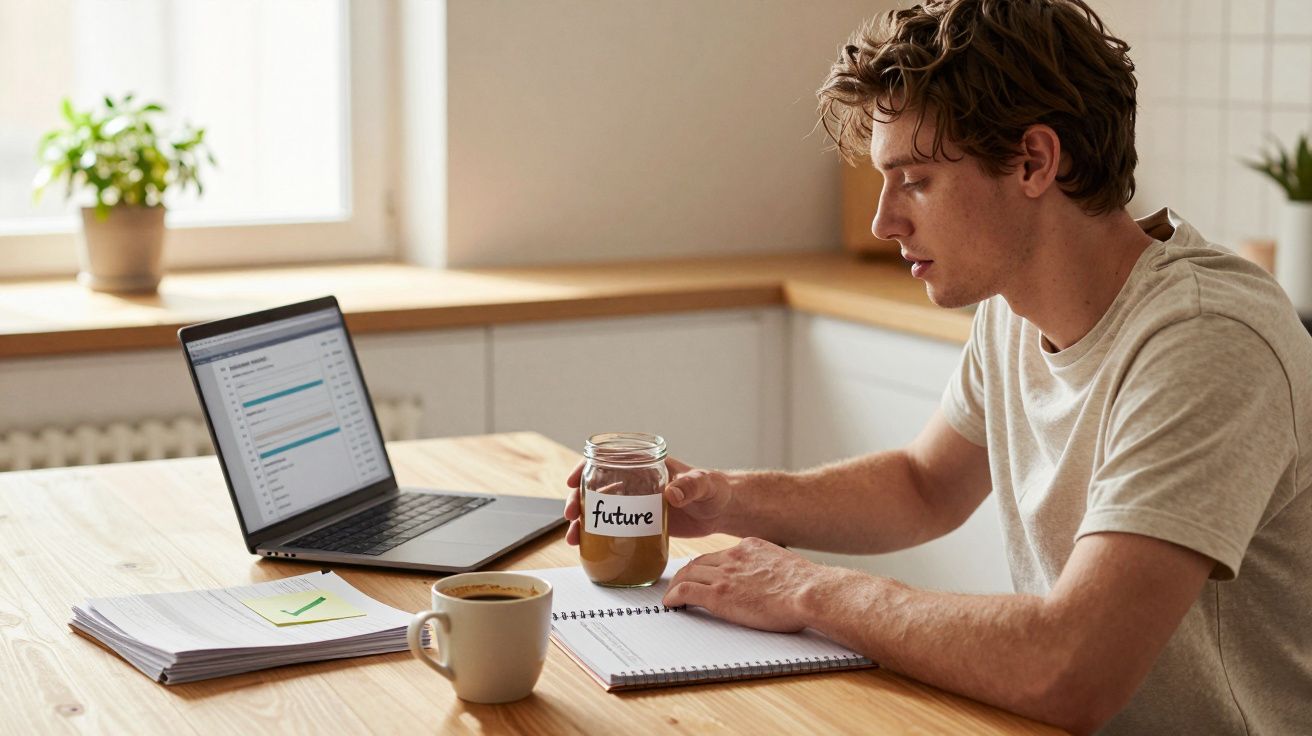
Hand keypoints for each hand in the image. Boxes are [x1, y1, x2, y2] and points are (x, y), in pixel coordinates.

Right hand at [562, 456, 733, 544]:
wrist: (723, 511)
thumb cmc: (716, 489)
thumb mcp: (705, 483)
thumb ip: (691, 485)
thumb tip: (673, 492)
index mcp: (648, 464)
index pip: (609, 458)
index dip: (586, 467)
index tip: (573, 481)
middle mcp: (637, 481)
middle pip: (597, 486)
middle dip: (579, 500)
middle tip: (572, 516)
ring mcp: (637, 503)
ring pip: (601, 509)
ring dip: (584, 521)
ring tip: (574, 538)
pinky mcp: (641, 522)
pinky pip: (615, 527)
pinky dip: (599, 536)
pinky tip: (588, 547)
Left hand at [661, 537, 833, 632]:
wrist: (809, 592)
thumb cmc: (807, 588)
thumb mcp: (785, 567)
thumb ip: (771, 569)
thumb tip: (773, 583)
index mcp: (750, 547)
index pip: (719, 555)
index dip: (706, 565)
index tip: (701, 572)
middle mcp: (734, 557)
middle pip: (699, 562)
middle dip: (686, 572)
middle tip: (679, 582)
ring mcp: (725, 575)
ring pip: (688, 574)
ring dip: (677, 584)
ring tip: (671, 594)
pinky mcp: (719, 595)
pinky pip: (686, 591)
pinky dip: (674, 596)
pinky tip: (669, 603)